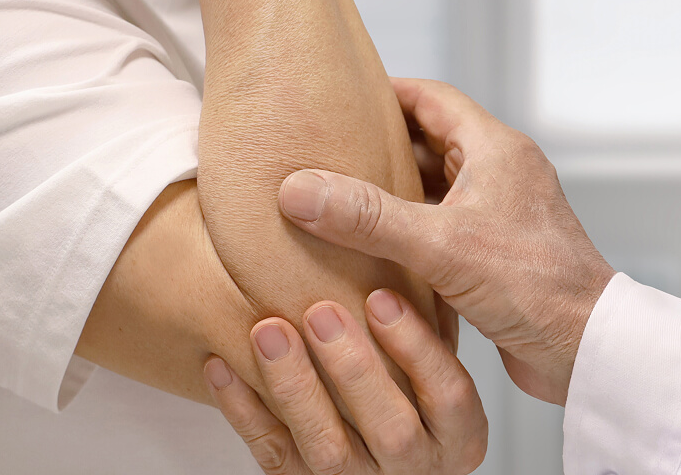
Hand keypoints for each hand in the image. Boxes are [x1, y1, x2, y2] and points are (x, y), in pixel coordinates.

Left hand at [204, 290, 486, 473]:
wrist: (371, 449)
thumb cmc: (409, 385)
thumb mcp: (436, 359)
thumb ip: (432, 321)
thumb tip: (408, 229)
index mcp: (458, 436)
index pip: (450, 395)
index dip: (416, 347)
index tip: (381, 297)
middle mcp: (415, 467)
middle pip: (392, 428)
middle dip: (353, 368)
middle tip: (320, 310)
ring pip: (329, 449)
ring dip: (295, 387)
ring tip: (268, 330)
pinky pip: (274, 456)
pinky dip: (244, 411)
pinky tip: (222, 365)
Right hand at [277, 78, 615, 404]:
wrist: (586, 349)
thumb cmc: (535, 289)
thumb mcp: (441, 246)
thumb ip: (367, 217)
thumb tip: (300, 189)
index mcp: (497, 150)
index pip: (431, 98)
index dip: (383, 94)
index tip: (335, 98)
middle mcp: (501, 174)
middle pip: (428, 142)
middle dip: (377, 147)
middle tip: (322, 152)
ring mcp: (500, 214)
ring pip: (433, 189)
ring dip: (389, 194)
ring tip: (333, 201)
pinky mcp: (496, 254)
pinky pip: (441, 227)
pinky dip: (407, 232)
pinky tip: (369, 251)